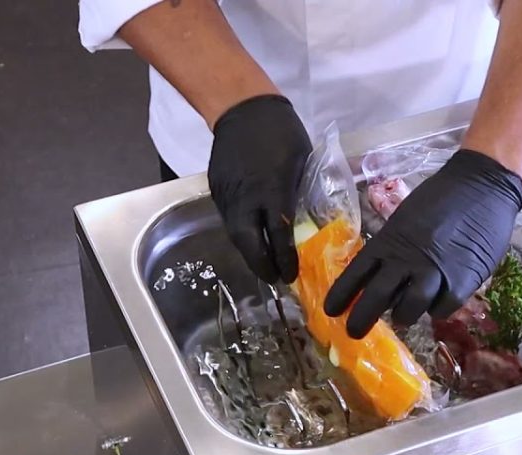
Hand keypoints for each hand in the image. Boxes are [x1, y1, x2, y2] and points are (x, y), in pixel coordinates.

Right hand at [209, 95, 311, 282]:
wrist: (242, 108)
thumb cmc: (282, 132)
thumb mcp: (302, 162)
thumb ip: (298, 193)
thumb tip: (305, 221)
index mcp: (271, 189)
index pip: (277, 234)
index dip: (284, 259)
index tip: (290, 275)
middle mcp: (246, 197)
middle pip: (248, 242)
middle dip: (261, 265)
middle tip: (274, 278)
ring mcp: (227, 194)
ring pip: (235, 234)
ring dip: (250, 252)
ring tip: (265, 265)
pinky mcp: (216, 189)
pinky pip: (229, 219)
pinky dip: (241, 233)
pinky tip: (252, 239)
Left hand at [324, 149, 521, 338]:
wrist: (483, 186)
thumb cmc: (443, 198)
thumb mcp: (407, 219)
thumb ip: (394, 247)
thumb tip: (383, 274)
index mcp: (389, 241)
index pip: (356, 273)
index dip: (341, 295)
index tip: (330, 312)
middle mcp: (406, 260)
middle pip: (376, 298)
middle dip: (362, 319)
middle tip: (355, 333)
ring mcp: (433, 273)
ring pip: (408, 310)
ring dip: (403, 316)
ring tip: (404, 315)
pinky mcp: (461, 283)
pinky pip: (441, 309)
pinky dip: (437, 309)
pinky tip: (439, 300)